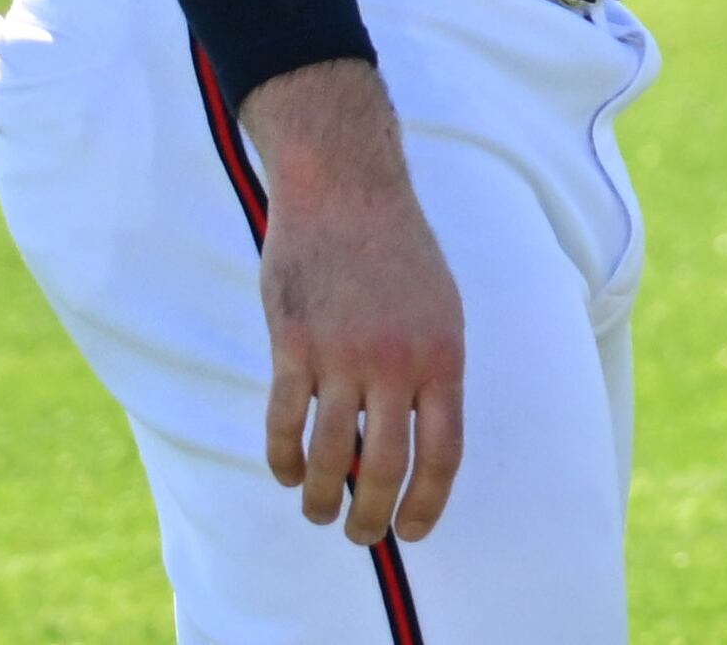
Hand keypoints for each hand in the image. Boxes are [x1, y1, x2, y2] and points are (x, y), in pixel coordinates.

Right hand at [243, 62, 464, 544]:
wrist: (348, 190)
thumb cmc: (398, 252)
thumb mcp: (440, 308)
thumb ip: (432, 373)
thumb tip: (422, 443)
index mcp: (443, 355)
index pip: (444, 453)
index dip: (428, 503)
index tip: (413, 531)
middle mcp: (397, 362)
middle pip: (385, 467)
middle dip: (371, 516)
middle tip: (360, 537)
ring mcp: (343, 355)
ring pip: (328, 455)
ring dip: (320, 497)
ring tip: (318, 511)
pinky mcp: (294, 346)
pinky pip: (285, 423)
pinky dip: (282, 459)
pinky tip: (285, 474)